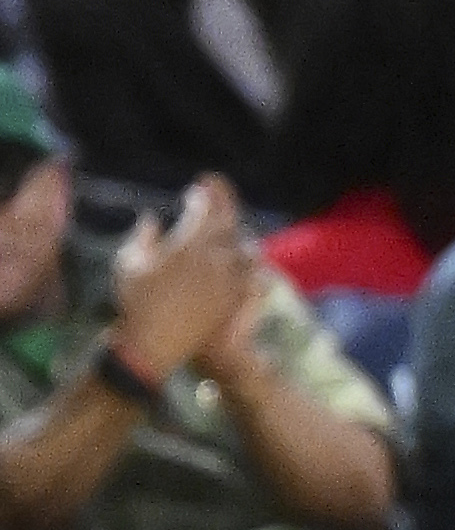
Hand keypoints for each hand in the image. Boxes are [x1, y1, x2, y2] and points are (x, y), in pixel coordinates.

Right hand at [107, 179, 256, 377]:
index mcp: (192, 242)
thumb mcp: (129, 265)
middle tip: (217, 193)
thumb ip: (143, 236)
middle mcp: (217, 253)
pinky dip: (244, 255)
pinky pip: (249, 267)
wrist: (153, 344)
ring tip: (225, 225)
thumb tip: (151, 217)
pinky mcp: (236, 294)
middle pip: (229, 218)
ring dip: (234, 228)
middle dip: (224, 201)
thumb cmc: (136, 303)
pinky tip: (237, 254)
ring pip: (242, 241)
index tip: (201, 184)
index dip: (207, 191)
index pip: (207, 205)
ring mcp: (230, 274)